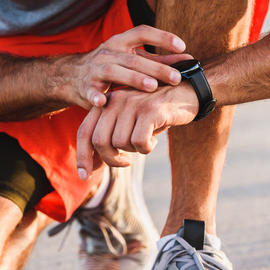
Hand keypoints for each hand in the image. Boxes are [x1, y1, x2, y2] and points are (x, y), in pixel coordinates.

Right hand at [67, 25, 191, 108]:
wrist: (72, 76)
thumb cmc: (112, 66)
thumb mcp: (134, 59)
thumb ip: (160, 60)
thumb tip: (190, 60)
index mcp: (121, 42)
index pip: (142, 32)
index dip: (162, 37)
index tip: (182, 45)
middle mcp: (108, 51)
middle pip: (133, 57)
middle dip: (156, 68)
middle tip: (175, 78)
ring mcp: (94, 69)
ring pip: (114, 70)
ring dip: (133, 79)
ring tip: (152, 88)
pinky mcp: (84, 87)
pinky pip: (90, 91)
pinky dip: (96, 96)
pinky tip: (104, 102)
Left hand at [76, 83, 199, 178]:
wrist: (187, 93)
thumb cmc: (155, 114)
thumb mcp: (129, 122)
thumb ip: (110, 137)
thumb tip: (92, 166)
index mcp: (106, 103)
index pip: (84, 132)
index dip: (83, 157)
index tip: (84, 176)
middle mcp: (115, 100)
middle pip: (100, 141)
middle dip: (111, 159)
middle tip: (125, 163)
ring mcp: (132, 103)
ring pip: (120, 143)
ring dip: (134, 151)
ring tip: (145, 141)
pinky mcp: (150, 109)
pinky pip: (139, 142)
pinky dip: (146, 148)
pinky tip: (154, 140)